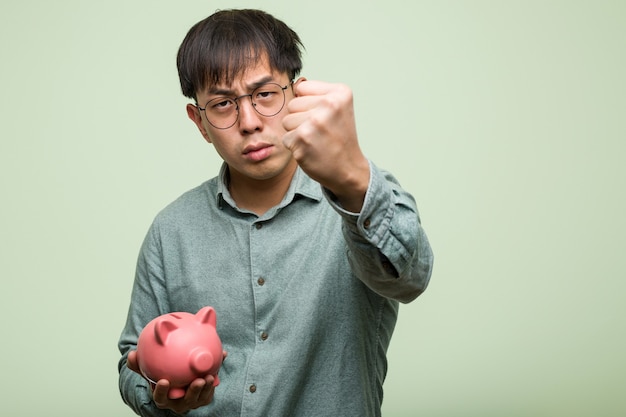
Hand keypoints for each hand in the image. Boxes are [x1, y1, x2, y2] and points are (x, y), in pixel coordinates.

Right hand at [126, 350, 227, 413]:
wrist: (178, 381)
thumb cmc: (163, 377)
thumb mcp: (151, 372)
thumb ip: (141, 365)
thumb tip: (131, 354)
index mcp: (164, 397)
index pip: (161, 398)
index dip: (162, 392)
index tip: (164, 381)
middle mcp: (178, 401)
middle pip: (186, 400)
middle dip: (193, 392)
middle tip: (197, 380)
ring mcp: (192, 401)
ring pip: (201, 397)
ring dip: (207, 387)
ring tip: (209, 375)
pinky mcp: (204, 397)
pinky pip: (211, 388)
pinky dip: (216, 376)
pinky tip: (220, 358)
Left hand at [282, 80, 369, 211]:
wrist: (348, 168)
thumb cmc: (339, 137)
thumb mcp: (338, 108)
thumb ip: (316, 94)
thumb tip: (295, 85)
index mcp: (340, 93)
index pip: (302, 88)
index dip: (308, 104)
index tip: (325, 117)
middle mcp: (329, 104)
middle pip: (292, 104)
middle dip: (301, 118)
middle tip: (320, 131)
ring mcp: (315, 122)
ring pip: (286, 121)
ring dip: (296, 132)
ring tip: (315, 140)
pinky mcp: (302, 140)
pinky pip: (285, 138)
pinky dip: (295, 147)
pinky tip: (311, 150)